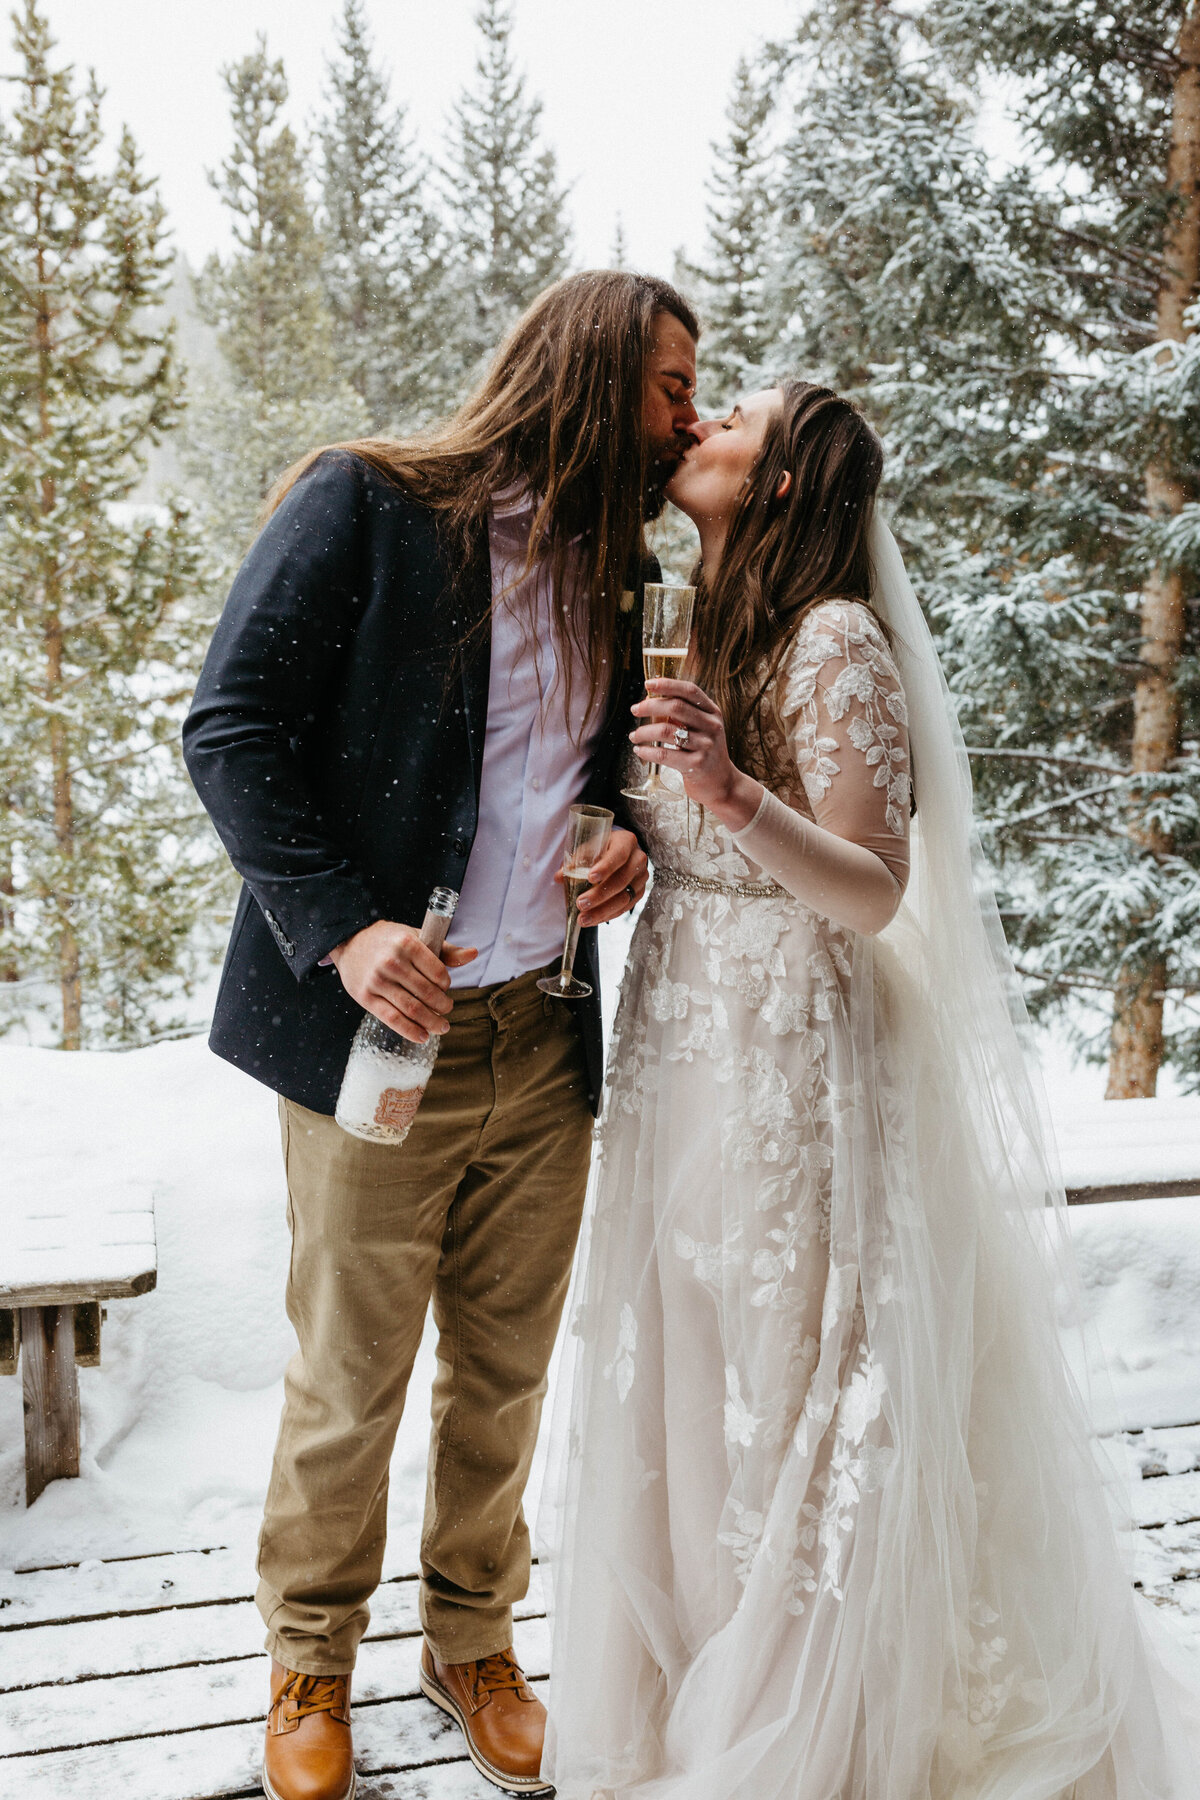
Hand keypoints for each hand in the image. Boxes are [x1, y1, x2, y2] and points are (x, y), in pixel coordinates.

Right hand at [328, 920, 477, 1044]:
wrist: (350, 941)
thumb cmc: (388, 941)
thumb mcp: (415, 937)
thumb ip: (444, 950)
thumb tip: (473, 953)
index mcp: (407, 944)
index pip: (438, 973)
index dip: (446, 985)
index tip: (445, 988)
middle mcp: (391, 962)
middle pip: (426, 994)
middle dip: (442, 1007)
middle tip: (447, 1010)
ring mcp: (377, 981)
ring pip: (411, 1009)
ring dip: (431, 1022)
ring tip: (441, 1027)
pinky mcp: (365, 997)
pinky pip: (392, 1018)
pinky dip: (410, 1031)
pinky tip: (422, 1036)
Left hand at [564, 826, 648, 922]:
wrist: (619, 852)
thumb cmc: (601, 848)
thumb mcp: (589, 848)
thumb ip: (575, 860)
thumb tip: (559, 877)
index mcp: (626, 842)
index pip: (618, 855)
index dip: (605, 867)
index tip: (590, 878)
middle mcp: (638, 859)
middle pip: (622, 880)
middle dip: (600, 895)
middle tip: (580, 904)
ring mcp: (641, 877)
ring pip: (624, 898)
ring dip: (602, 910)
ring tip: (583, 918)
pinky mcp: (639, 892)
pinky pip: (625, 907)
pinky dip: (608, 915)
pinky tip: (593, 919)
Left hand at [631, 679, 761, 827]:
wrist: (722, 784)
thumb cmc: (705, 753)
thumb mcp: (700, 729)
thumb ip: (680, 714)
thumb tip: (649, 699)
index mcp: (713, 713)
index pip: (690, 691)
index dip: (668, 684)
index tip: (648, 684)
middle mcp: (712, 726)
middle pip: (676, 707)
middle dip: (650, 706)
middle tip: (635, 709)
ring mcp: (705, 746)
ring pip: (666, 731)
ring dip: (644, 731)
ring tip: (634, 735)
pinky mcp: (696, 765)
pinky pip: (664, 754)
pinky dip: (647, 751)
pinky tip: (640, 750)